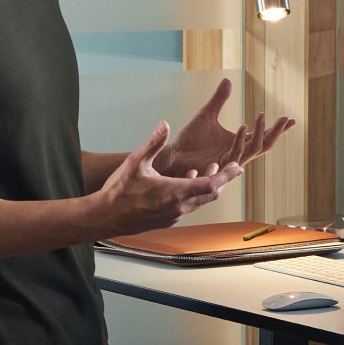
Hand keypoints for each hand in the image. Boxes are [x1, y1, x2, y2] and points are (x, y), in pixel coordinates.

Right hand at [93, 121, 241, 234]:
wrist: (105, 217)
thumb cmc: (118, 191)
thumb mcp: (135, 163)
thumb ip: (153, 143)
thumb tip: (165, 124)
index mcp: (174, 192)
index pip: (210, 184)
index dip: (226, 175)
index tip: (238, 167)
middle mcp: (178, 207)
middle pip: (210, 194)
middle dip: (221, 179)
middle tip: (231, 167)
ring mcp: (173, 216)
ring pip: (200, 201)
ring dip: (207, 186)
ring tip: (210, 170)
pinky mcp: (167, 220)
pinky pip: (188, 206)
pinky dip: (194, 193)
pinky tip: (188, 180)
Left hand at [156, 78, 294, 178]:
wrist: (174, 154)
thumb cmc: (191, 139)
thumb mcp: (207, 114)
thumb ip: (219, 99)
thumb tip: (228, 80)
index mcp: (238, 141)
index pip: (263, 135)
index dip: (277, 128)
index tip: (290, 118)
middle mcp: (237, 152)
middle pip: (264, 144)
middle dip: (276, 132)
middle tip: (285, 119)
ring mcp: (230, 159)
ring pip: (253, 149)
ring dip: (260, 133)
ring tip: (261, 116)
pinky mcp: (220, 165)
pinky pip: (235, 154)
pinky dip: (240, 141)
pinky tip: (243, 126)